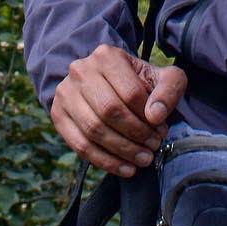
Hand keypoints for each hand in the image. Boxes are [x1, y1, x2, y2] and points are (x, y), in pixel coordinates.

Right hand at [49, 44, 186, 177]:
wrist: (106, 83)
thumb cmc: (138, 83)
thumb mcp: (162, 77)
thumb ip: (168, 89)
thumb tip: (155, 115)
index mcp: (107, 56)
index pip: (130, 92)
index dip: (148, 117)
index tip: (161, 130)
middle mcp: (81, 70)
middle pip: (110, 111)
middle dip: (135, 135)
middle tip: (153, 147)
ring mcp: (65, 92)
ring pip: (94, 130)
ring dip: (122, 151)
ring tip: (143, 159)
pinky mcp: (58, 114)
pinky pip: (80, 145)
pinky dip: (105, 161)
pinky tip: (126, 169)